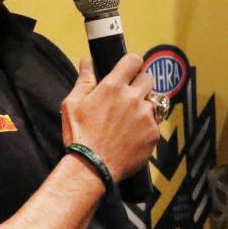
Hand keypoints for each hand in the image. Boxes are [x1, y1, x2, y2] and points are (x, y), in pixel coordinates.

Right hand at [60, 53, 158, 181]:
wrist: (91, 167)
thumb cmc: (79, 135)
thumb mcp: (72, 103)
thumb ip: (84, 79)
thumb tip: (87, 61)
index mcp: (113, 87)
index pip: (133, 60)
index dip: (131, 63)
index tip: (129, 69)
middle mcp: (132, 98)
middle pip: (148, 78)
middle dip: (139, 83)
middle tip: (128, 95)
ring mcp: (145, 117)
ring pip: (153, 102)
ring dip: (144, 105)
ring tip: (129, 118)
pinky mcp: (153, 134)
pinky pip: (155, 123)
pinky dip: (146, 126)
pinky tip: (132, 134)